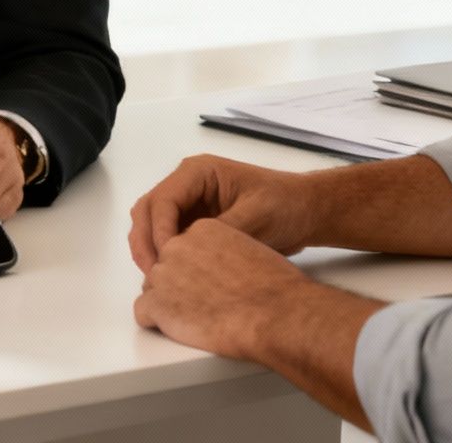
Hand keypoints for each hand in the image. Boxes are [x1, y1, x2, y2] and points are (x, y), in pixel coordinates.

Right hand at [128, 154, 317, 273]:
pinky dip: (162, 255)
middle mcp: (186, 185)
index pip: (162, 200)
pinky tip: (170, 276)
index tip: (168, 259)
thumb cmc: (285, 206)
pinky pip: (167, 237)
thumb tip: (188, 251)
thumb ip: (219, 232)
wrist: (306, 212)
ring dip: (149, 249)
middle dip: (145, 241)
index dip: (159, 230)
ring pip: (151, 224)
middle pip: (147, 210)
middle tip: (153, 275)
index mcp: (198, 173)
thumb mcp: (255, 217)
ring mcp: (188, 204)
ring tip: (158, 279)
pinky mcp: (193, 223)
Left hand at [133, 217, 307, 358]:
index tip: (208, 284)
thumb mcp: (250, 250)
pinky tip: (179, 328)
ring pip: (152, 288)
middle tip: (203, 304)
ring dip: (169, 304)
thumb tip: (219, 268)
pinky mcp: (157, 303)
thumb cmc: (273, 288)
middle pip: (165, 266)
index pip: (183, 247)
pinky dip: (156, 322)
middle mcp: (177, 246)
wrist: (274, 314)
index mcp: (202, 230)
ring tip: (197, 318)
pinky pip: (142, 312)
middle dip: (179, 285)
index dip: (194, 270)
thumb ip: (226, 251)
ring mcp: (163, 274)